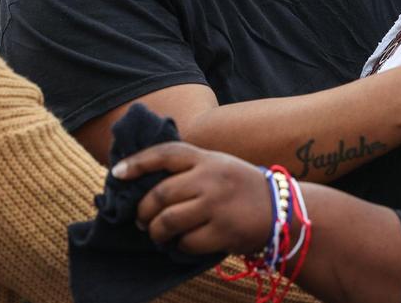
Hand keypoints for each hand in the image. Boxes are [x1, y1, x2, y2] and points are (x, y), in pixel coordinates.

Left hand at [112, 142, 272, 255]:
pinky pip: (187, 242)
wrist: (283, 211)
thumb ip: (188, 170)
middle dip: (143, 211)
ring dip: (156, 232)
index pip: (165, 153)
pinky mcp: (224, 231)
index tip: (116, 173)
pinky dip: (179, 246)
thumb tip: (144, 184)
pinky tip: (182, 244)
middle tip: (141, 220)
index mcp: (207, 158)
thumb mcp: (218, 167)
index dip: (137, 162)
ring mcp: (217, 204)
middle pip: (160, 194)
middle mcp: (211, 177)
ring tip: (156, 234)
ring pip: (168, 220)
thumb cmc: (241, 189)